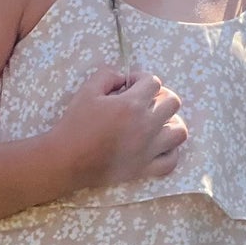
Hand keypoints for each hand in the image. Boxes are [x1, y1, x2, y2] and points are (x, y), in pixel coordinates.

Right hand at [51, 65, 188, 190]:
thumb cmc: (75, 124)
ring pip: (179, 131)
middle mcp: (145, 126)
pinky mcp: (144, 169)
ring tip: (157, 123)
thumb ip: (108, 75)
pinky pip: (171, 161)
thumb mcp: (87, 90)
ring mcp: (148, 149)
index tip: (129, 86)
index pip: (153, 82)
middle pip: (173, 102)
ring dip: (171, 123)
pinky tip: (157, 146)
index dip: (141, 79)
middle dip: (160, 97)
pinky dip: (169, 152)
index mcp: (132, 105)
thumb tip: (123, 78)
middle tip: (144, 102)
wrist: (66, 160)